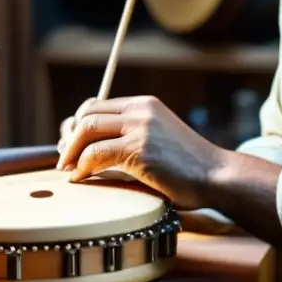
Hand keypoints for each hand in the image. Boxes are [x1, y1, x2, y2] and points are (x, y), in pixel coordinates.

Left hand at [56, 95, 225, 209]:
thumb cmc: (187, 167)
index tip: (71, 147)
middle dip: (70, 138)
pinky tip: (81, 177)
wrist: (216, 176)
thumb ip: (128, 138)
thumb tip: (88, 152)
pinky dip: (82, 166)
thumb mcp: (157, 140)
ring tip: (69, 170)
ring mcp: (141, 127)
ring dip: (71, 152)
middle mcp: (141, 110)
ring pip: (87, 129)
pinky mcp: (140, 149)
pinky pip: (97, 153)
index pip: (97, 105)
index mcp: (144, 104)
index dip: (77, 125)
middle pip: (87, 114)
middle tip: (65, 160)